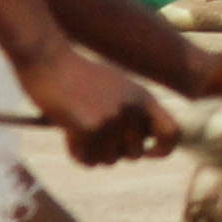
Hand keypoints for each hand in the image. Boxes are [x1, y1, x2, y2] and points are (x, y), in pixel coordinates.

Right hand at [20, 44, 174, 168]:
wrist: (48, 61)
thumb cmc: (76, 77)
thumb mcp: (115, 89)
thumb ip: (132, 114)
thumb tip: (140, 151)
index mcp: (143, 97)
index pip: (172, 133)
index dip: (163, 149)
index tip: (148, 153)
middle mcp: (133, 109)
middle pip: (135, 154)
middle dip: (114, 151)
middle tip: (94, 135)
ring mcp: (114, 119)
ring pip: (109, 161)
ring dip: (92, 152)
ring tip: (77, 129)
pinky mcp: (92, 128)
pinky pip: (88, 161)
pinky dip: (76, 153)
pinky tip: (67, 133)